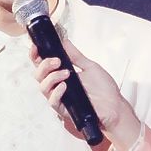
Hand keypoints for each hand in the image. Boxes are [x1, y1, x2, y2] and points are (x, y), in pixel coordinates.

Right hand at [31, 36, 141, 150]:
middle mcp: (58, 85)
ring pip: (43, 87)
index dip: (36, 55)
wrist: (114, 106)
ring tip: (66, 73)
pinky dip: (56, 92)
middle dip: (44, 65)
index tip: (36, 46)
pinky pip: (52, 101)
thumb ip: (75, 56)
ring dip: (52, 77)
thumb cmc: (104, 89)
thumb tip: (64, 41)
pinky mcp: (64, 109)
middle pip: (39, 75)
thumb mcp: (90, 67)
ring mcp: (60, 97)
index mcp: (62, 74)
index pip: (43, 64)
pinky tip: (64, 86)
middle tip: (57, 61)